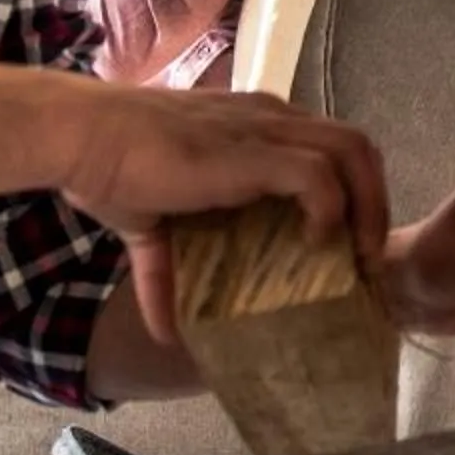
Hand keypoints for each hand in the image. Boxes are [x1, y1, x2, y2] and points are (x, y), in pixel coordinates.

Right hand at [55, 83, 391, 356]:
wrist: (80, 136)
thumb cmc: (110, 169)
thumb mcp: (148, 228)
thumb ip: (163, 273)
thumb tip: (165, 333)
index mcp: (254, 128)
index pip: (329, 148)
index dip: (349, 196)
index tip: (347, 249)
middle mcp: (269, 120)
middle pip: (357, 147)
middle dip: (374, 201)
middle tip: (363, 258)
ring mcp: (264, 132)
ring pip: (353, 153)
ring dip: (367, 207)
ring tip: (355, 257)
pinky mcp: (251, 153)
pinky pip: (318, 174)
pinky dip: (331, 209)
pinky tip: (317, 242)